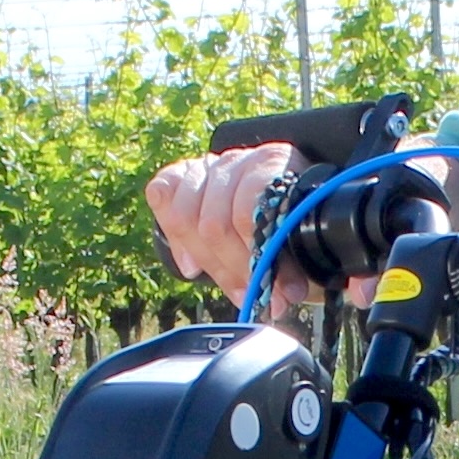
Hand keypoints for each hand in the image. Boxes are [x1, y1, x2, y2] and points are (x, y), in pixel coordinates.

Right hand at [146, 144, 296, 312]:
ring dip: (207, 262)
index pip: (247, 215)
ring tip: (231, 285)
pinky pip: (160, 197)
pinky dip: (176, 241)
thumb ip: (291, 264)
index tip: (273, 290)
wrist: (273, 195)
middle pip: (213, 224)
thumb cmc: (288, 220)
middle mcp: (234, 161)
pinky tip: (192, 266)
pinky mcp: (177, 173)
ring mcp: (205, 166)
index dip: (256, 257)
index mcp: (270, 163)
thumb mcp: (298, 237)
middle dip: (233, 269)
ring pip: (183, 218)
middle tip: (251, 294)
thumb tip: (283, 298)